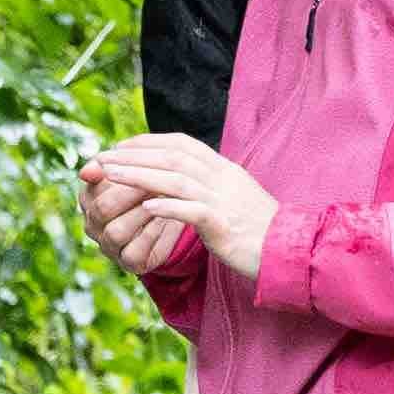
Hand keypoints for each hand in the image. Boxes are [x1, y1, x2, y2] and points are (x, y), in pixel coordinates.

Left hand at [78, 132, 278, 283]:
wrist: (291, 251)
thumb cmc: (259, 230)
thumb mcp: (235, 198)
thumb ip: (212, 185)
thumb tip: (185, 178)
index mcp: (224, 169)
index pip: (181, 144)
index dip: (148, 142)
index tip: (121, 147)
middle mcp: (223, 178)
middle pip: (172, 156)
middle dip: (133, 155)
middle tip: (102, 159)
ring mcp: (224, 200)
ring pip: (176, 179)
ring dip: (139, 175)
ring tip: (110, 176)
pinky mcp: (225, 225)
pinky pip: (192, 211)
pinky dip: (167, 207)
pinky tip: (145, 208)